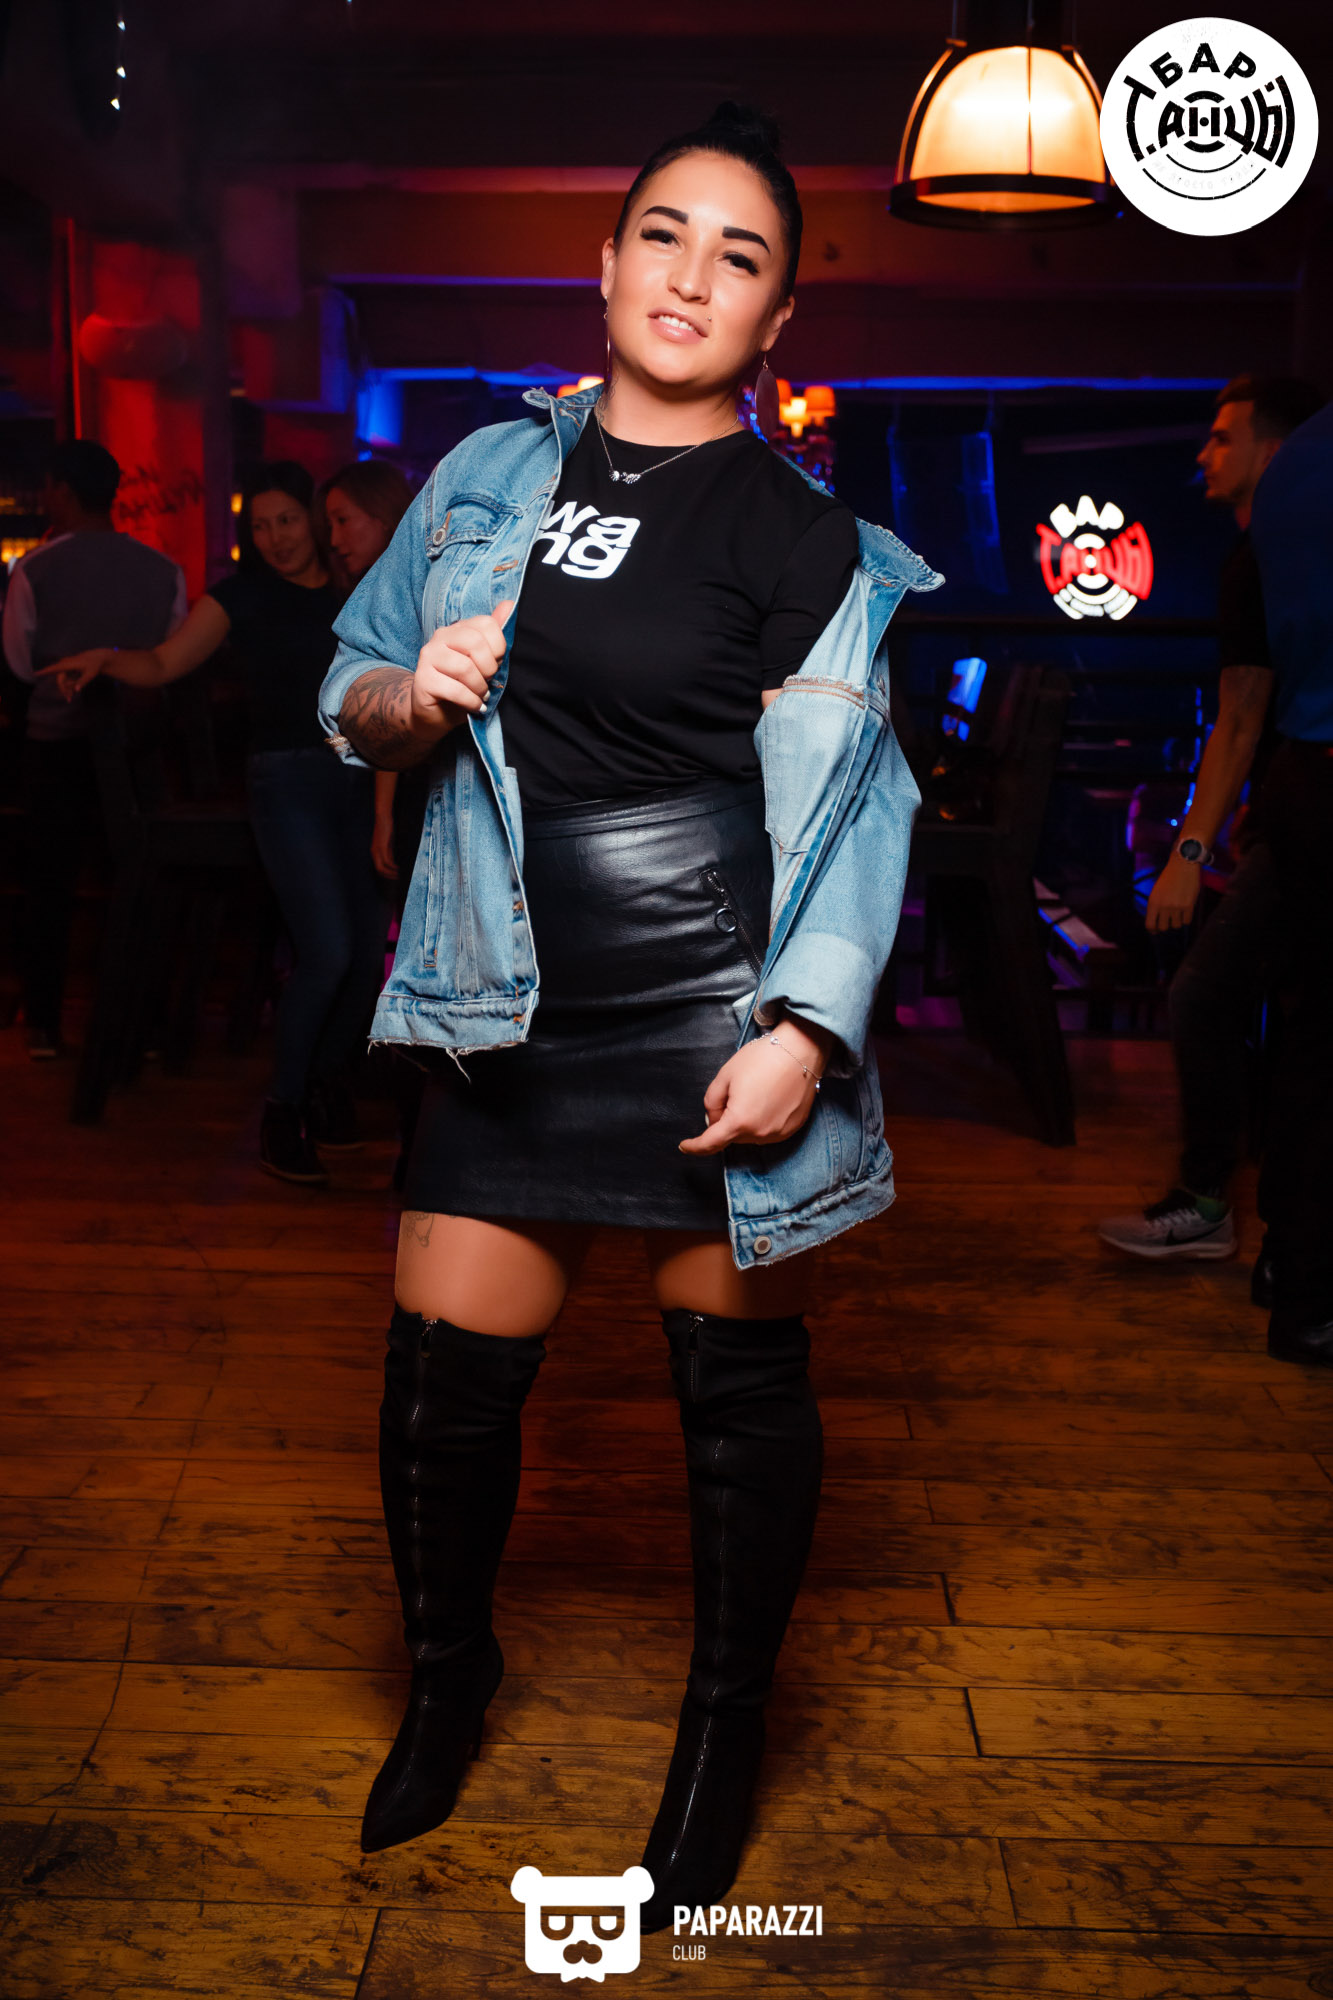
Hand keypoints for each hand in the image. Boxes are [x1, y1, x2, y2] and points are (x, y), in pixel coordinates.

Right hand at [35, 648, 113, 700]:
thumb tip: (76, 690)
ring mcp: (65, 666)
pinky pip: (65, 679)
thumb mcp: (90, 674)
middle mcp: (65, 664)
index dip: (45, 671)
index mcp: (69, 664)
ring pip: (62, 680)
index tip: (35, 673)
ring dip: (66, 689)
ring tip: (71, 698)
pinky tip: (72, 693)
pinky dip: (68, 686)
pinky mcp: (68, 669)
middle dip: (63, 689)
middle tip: (69, 699)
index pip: (55, 668)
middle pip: (60, 679)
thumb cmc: (94, 665)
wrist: (97, 658)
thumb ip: (82, 682)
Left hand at [371, 817, 397, 878]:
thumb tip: (392, 861)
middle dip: (388, 875)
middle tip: (397, 878)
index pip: (378, 867)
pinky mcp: (382, 847)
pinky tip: (398, 868)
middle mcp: (374, 852)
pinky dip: (392, 867)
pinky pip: (387, 861)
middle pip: (378, 870)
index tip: (394, 875)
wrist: (383, 817)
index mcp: (374, 851)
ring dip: (390, 873)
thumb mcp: (387, 843)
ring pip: (382, 867)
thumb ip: (388, 852)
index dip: (386, 873)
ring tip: (398, 875)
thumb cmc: (386, 828)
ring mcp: (377, 850)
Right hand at [411, 600, 514, 740]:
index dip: (499, 647)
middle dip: (489, 668)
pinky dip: (471, 701)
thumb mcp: (482, 661)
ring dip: (480, 687)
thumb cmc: (463, 685)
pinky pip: (455, 689)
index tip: (497, 664)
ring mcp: (429, 657)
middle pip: (475, 643)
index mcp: (458, 629)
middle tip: (489, 682)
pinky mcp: (423, 679)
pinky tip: (474, 706)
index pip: (486, 624)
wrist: (435, 713)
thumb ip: (494, 636)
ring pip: (465, 667)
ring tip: (481, 695)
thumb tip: (509, 603)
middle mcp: (440, 637)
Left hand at [679, 1023, 825, 1155]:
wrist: (801, 1050)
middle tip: (733, 1093)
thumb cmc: (762, 1059)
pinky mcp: (793, 1128)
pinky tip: (767, 1100)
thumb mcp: (725, 1075)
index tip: (685, 1146)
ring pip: (750, 1135)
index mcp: (740, 1121)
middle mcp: (760, 1134)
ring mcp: (779, 1133)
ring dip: (745, 1122)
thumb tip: (713, 1119)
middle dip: (725, 1121)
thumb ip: (712, 1101)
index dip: (695, 1146)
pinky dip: (762, 1121)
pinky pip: (768, 1132)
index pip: (711, 1142)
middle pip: (732, 1136)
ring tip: (754, 1092)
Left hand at [1146, 850, 1202, 931]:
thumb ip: (1155, 906)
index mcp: (1153, 902)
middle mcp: (1164, 906)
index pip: (1150, 925)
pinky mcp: (1189, 906)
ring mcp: (1177, 907)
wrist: (1183, 866)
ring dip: (1177, 922)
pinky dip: (1186, 919)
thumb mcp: (1156, 891)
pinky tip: (1185, 913)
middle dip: (1165, 926)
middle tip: (1168, 921)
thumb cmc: (1169, 878)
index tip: (1155, 930)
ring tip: (1177, 914)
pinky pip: (1187, 921)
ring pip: (1176, 926)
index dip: (1153, 930)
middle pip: (1163, 928)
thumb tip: (1156, 921)